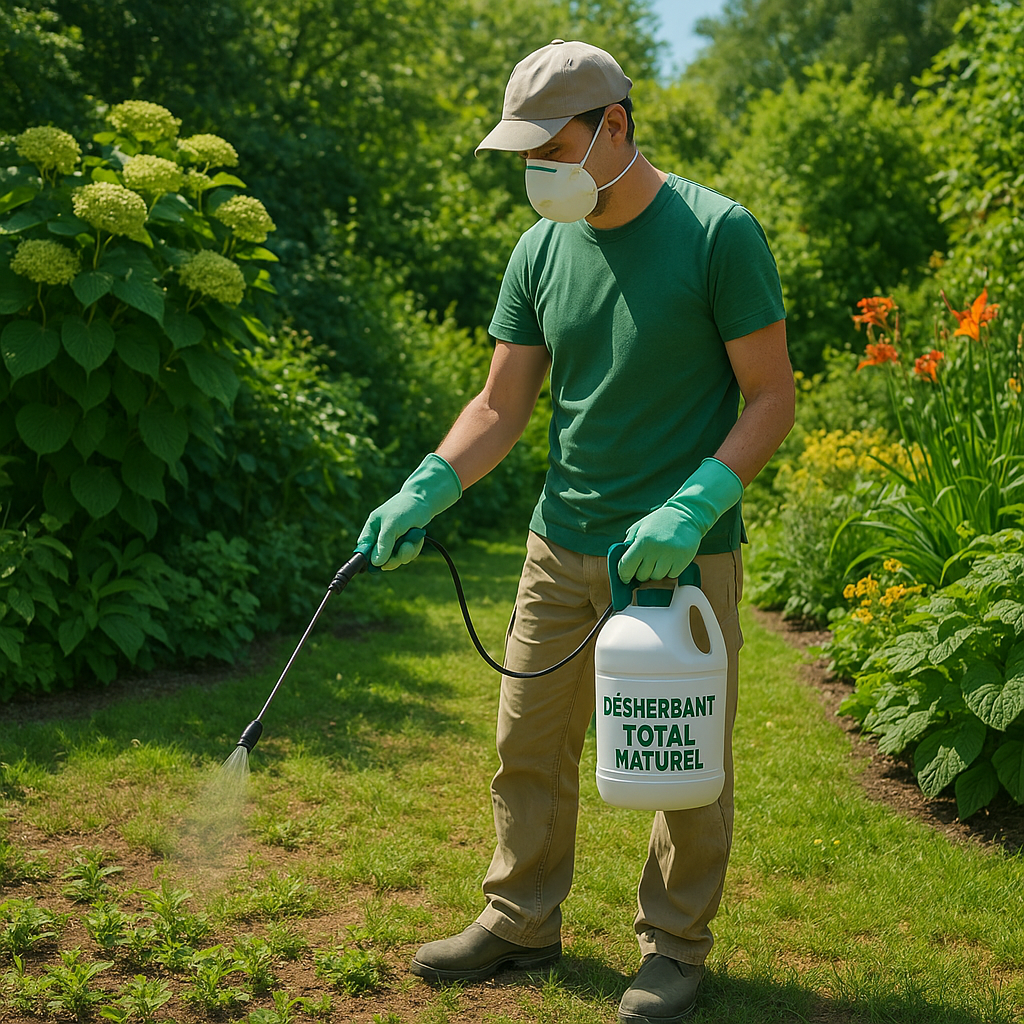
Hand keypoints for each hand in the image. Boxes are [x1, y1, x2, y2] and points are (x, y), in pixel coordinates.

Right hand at [356, 454, 461, 569]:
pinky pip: (407, 555)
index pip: (363, 550)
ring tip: (411, 539)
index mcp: (371, 529)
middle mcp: (380, 537)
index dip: (366, 561)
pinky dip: (414, 548)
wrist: (424, 501)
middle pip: (380, 560)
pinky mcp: (403, 544)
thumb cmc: (405, 508)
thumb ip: (384, 543)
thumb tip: (376, 563)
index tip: (375, 567)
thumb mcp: (392, 525)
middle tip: (404, 549)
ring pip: (396, 559)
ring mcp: (392, 542)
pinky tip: (417, 538)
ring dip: (406, 552)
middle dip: (394, 558)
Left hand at [617, 507, 701, 582]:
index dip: (624, 575)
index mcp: (642, 541)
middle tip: (646, 562)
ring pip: (656, 577)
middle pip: (642, 576)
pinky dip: (669, 570)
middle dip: (641, 572)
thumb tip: (621, 565)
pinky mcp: (683, 561)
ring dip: (656, 572)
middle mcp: (656, 550)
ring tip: (659, 558)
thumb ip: (628, 544)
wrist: (687, 516)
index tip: (625, 577)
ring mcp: (670, 556)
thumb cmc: (659, 522)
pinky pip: (671, 575)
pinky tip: (670, 559)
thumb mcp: (639, 527)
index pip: (626, 567)